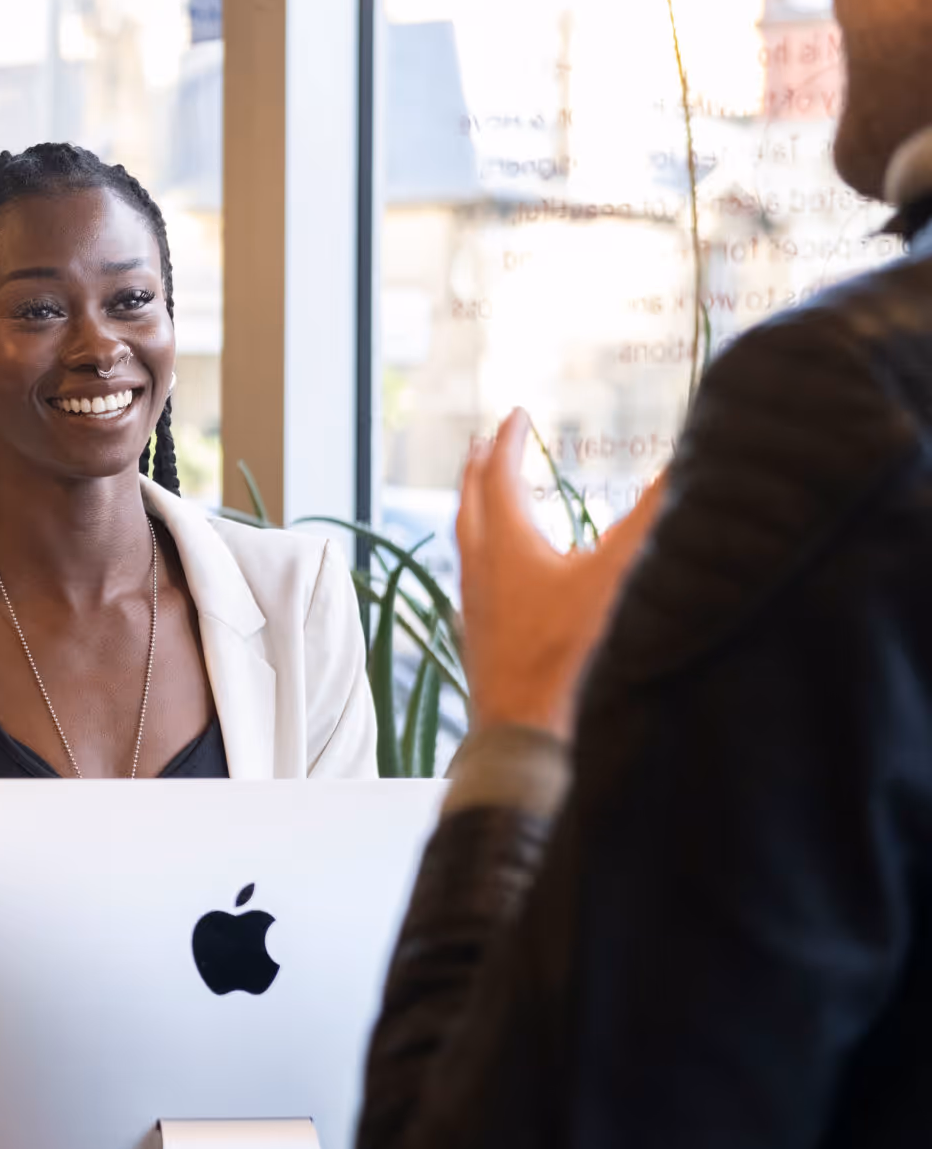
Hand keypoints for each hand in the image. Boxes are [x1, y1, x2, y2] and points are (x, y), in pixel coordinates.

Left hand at [457, 410, 665, 736]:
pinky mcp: (479, 635)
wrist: (526, 735)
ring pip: (467, 541)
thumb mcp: (618, 578)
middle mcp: (480, 569)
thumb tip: (681, 467)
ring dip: (477, 509)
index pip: (499, 474)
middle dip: (480, 467)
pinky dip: (485, 552)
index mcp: (505, 545)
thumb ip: (651, 519)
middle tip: (484, 442)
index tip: (514, 413)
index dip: (508, 440)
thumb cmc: (571, 657)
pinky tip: (503, 572)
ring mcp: (474, 604)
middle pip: (470, 503)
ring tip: (489, 496)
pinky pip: (475, 576)